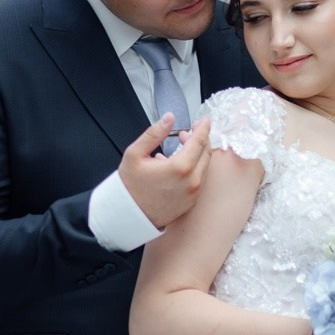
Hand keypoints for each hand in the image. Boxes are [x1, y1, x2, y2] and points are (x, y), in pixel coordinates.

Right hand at [118, 114, 212, 228]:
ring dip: (198, 153)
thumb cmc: (130, 186)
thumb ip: (154, 133)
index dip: (203, 127)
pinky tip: (180, 163)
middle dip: (200, 138)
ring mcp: (193, 193)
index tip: (204, 120)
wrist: (129, 215)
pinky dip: (195, 168)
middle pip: (205, 153)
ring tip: (183, 146)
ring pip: (204, 166)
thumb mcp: (135, 154)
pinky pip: (200, 179)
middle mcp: (191, 181)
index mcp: (180, 167)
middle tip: (191, 131)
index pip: (199, 141)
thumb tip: (169, 118)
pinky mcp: (192, 202)